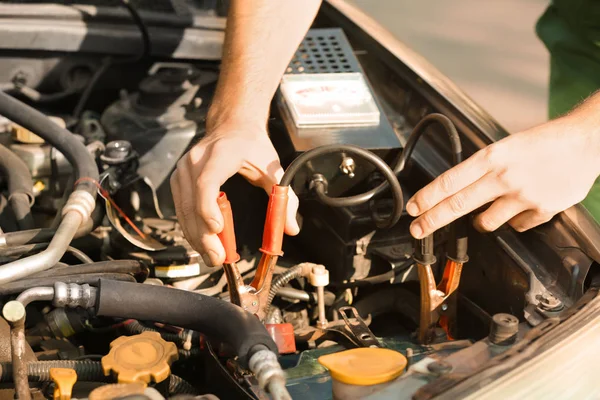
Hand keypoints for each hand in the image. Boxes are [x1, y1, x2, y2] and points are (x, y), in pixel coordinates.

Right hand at [170, 121, 299, 266]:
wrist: (233, 125)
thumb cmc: (251, 145)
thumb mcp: (272, 168)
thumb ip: (283, 198)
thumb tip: (289, 228)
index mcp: (220, 154)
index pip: (206, 182)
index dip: (208, 207)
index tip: (217, 229)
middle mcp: (196, 160)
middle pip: (192, 201)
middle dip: (203, 234)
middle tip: (218, 257)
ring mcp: (184, 169)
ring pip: (183, 208)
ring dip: (195, 236)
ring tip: (212, 256)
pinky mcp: (179, 179)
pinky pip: (181, 208)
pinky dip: (190, 227)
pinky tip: (202, 242)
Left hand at [406, 114, 599, 237]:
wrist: (586, 142)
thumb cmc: (544, 142)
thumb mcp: (506, 147)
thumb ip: (483, 168)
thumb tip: (457, 189)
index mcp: (492, 157)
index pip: (450, 180)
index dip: (427, 197)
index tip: (413, 208)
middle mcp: (504, 177)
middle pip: (458, 204)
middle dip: (432, 220)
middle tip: (417, 228)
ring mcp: (524, 195)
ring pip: (486, 222)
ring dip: (480, 220)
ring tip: (488, 209)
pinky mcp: (543, 210)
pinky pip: (517, 227)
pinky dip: (514, 221)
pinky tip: (522, 207)